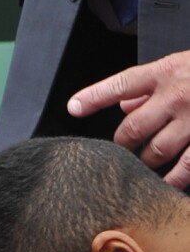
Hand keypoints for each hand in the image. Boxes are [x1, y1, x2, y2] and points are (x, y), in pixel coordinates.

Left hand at [67, 50, 189, 188]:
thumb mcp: (182, 65)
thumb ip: (150, 85)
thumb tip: (123, 104)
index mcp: (167, 72)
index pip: (121, 84)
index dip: (94, 96)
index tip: (73, 107)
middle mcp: (178, 95)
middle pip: (131, 128)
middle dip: (121, 145)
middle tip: (121, 151)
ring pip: (155, 152)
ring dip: (144, 163)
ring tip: (142, 167)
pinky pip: (187, 167)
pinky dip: (175, 180)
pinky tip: (168, 185)